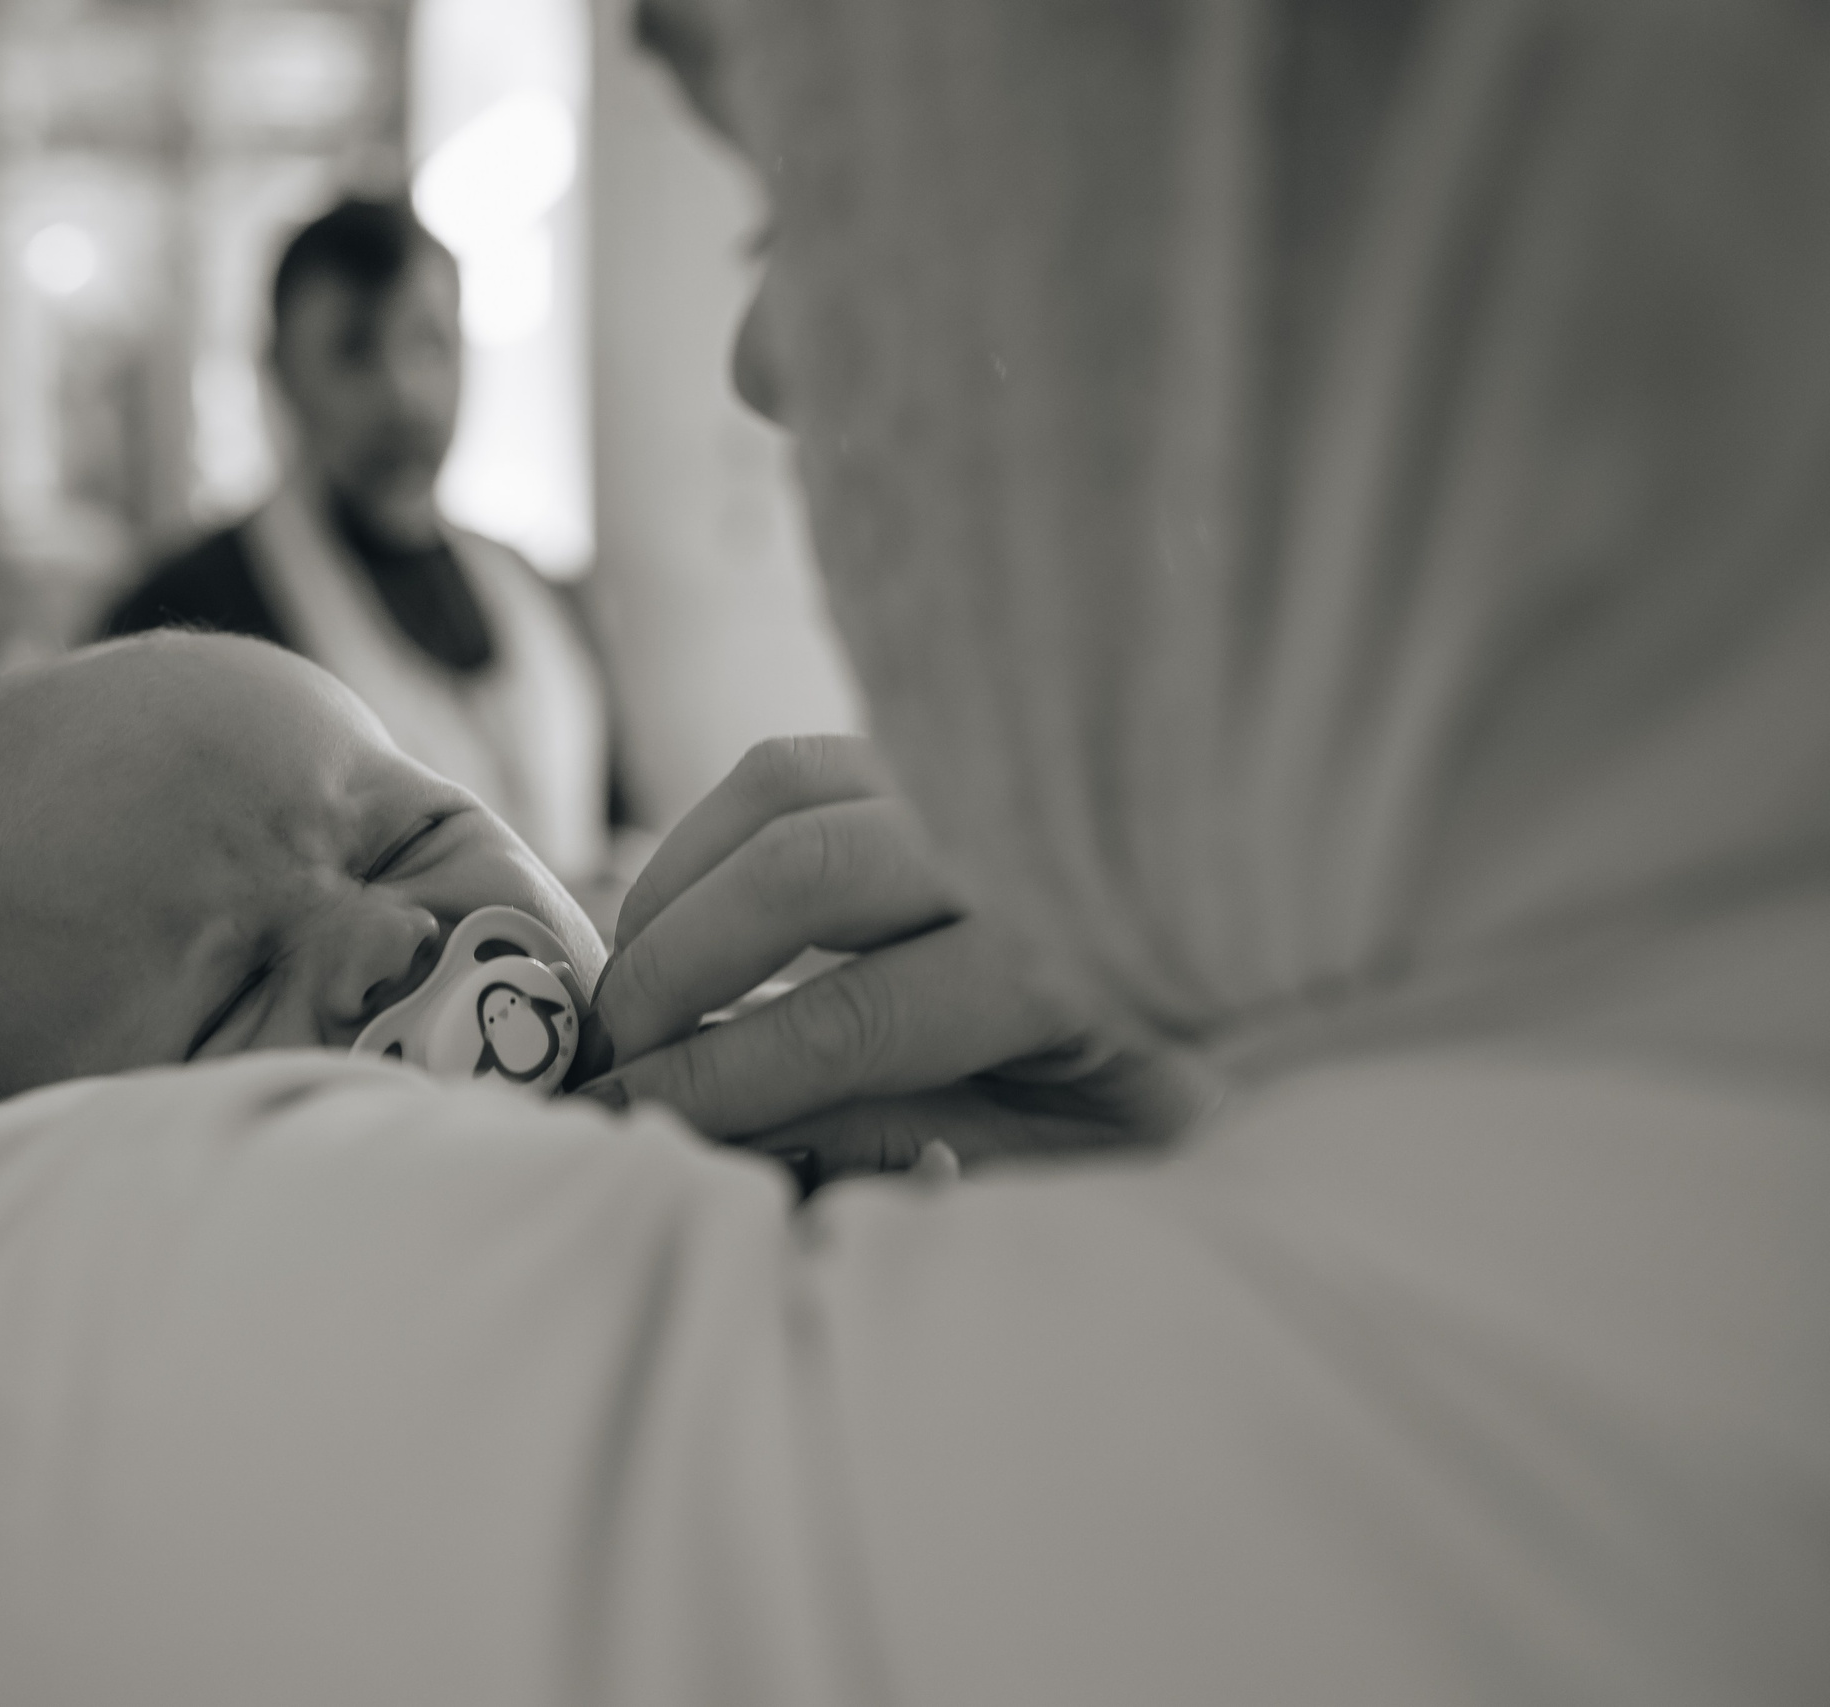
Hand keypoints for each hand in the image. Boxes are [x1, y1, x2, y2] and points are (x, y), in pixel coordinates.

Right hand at [579, 737, 1207, 1181]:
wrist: (1288, 933)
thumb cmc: (1181, 1071)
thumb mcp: (1078, 1153)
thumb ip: (916, 1145)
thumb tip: (744, 1136)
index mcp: (1074, 966)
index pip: (848, 1021)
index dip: (717, 1075)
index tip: (630, 1115)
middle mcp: (1026, 839)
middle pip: (796, 871)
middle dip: (674, 966)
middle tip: (616, 1048)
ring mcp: (988, 765)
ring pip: (782, 784)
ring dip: (680, 881)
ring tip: (636, 976)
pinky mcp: (953, 734)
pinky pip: (802, 761)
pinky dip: (720, 830)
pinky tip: (695, 910)